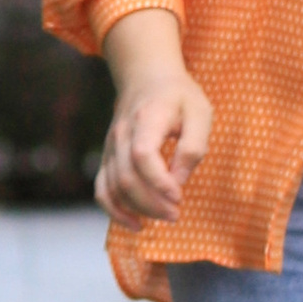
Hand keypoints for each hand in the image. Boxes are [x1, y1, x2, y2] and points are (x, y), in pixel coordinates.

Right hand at [96, 7, 212, 224]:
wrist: (146, 77)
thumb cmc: (178, 96)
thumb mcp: (200, 112)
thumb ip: (192, 147)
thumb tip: (178, 182)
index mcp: (146, 120)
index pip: (143, 156)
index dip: (159, 182)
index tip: (180, 196)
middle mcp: (121, 135)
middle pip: (127, 178)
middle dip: (152, 204)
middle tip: (176, 214)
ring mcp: (111, 147)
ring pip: (114, 188)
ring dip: (138, 209)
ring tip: (165, 217)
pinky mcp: (108, 158)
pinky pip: (102, 189)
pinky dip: (114, 211)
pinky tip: (135, 224)